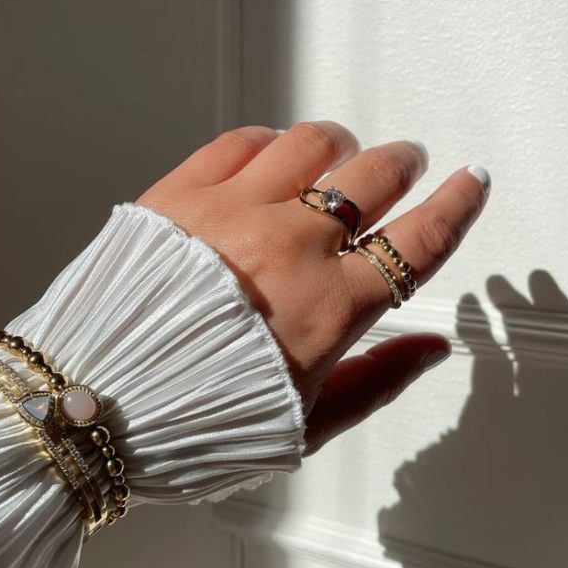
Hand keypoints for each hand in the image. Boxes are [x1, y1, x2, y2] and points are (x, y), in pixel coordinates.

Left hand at [135, 122, 489, 454]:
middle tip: (402, 165)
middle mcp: (288, 247)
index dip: (456, 205)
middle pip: (374, 176)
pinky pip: (242, 140)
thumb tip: (428, 350)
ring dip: (339, 145)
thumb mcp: (301, 426)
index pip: (419, 240)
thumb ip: (375, 383)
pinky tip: (269, 157)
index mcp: (327, 308)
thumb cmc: (192, 422)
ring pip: (314, 143)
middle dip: (401, 165)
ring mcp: (233, 211)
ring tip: (336, 157)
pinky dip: (269, 142)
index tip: (469, 183)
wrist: (98, 404)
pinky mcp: (180, 191)